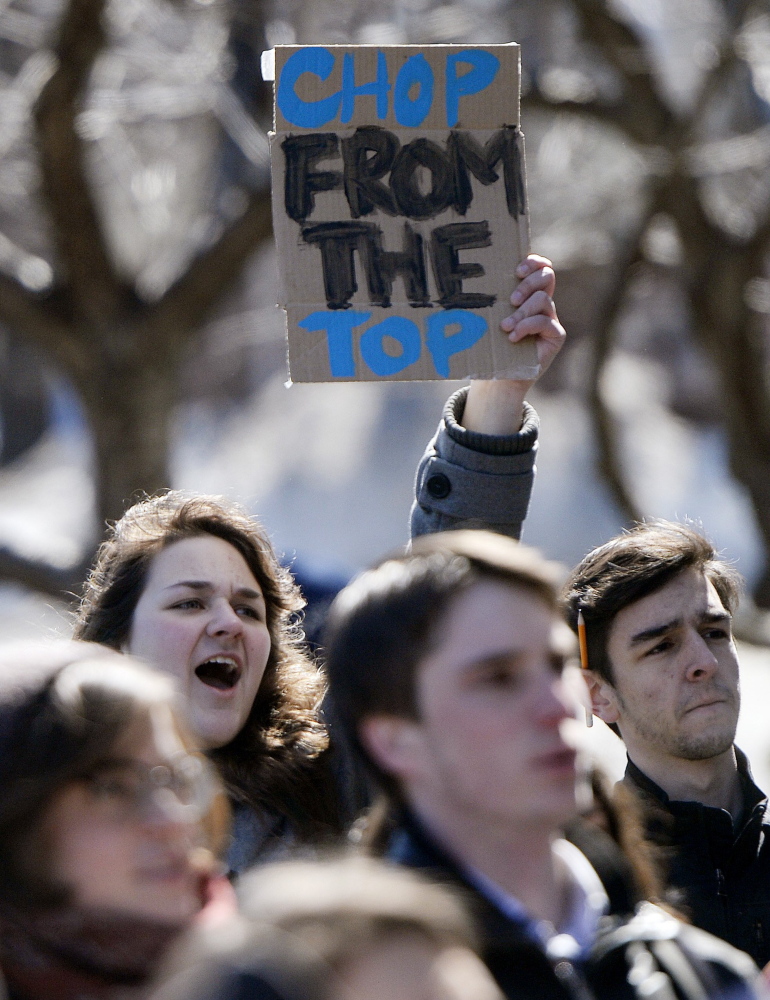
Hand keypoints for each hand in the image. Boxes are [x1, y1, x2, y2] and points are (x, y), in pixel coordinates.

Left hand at [501, 254, 564, 379]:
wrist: (500, 377)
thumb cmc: (491, 345)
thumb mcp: (489, 319)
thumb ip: (491, 301)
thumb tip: (468, 284)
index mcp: (529, 293)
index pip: (540, 266)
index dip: (533, 262)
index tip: (516, 270)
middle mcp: (543, 303)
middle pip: (547, 276)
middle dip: (528, 283)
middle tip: (512, 300)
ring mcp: (551, 318)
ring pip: (542, 299)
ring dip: (522, 312)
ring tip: (506, 326)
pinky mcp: (555, 335)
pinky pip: (545, 321)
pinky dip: (527, 326)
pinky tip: (513, 337)